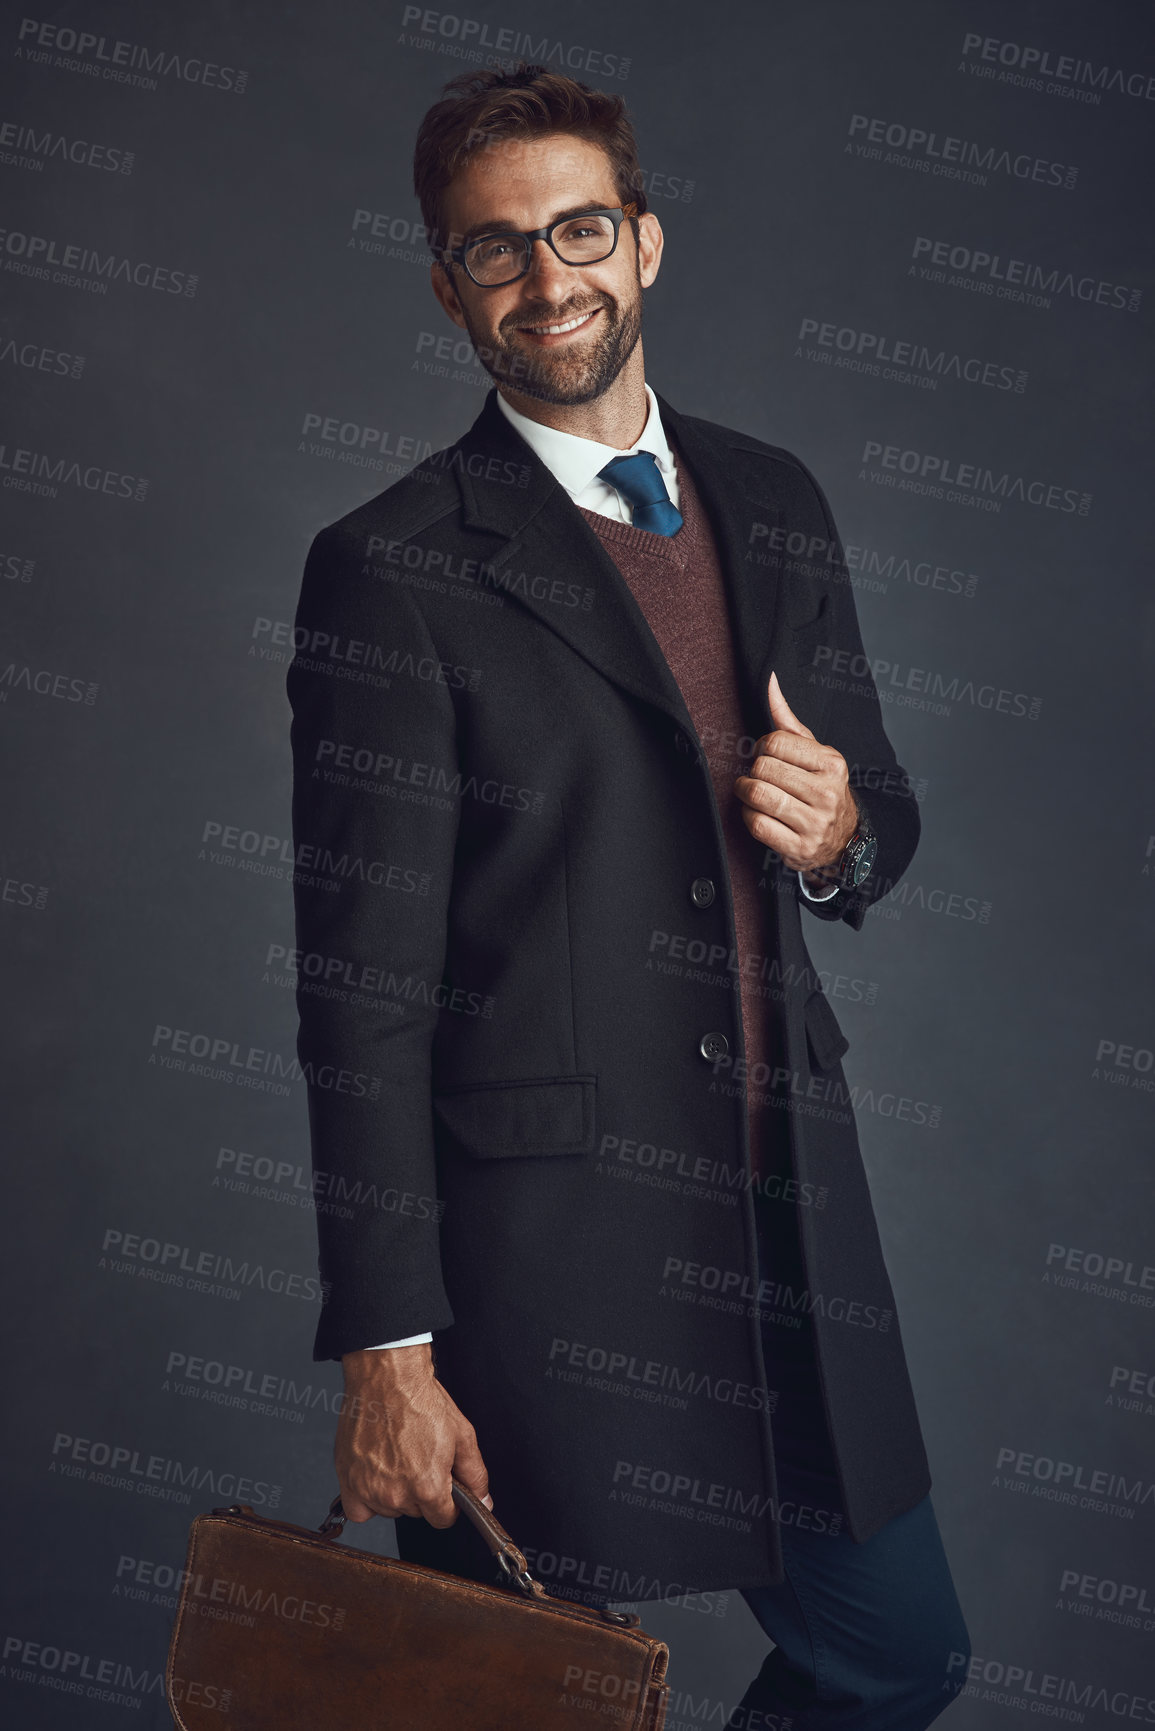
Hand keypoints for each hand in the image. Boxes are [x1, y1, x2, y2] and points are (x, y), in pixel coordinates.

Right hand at [335, 1342, 490, 1528]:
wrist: (387, 1377)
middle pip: (416, 1512)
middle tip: (418, 1458)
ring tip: (397, 1457)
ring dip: (395, 1492)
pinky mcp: (348, 1479)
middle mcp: (396, 1494)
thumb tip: (483, 1500)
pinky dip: (366, 1499)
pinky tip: (376, 1476)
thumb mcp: (462, 1435)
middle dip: (421, 1492)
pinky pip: (359, 1510)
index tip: (442, 1484)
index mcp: (427, 1487)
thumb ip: (475, 1475)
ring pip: (389, 1509)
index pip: (442, 1519)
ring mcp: (368, 1488)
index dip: (447, 1502)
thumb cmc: (420, 1400)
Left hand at [734, 672, 858, 878]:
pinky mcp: (799, 848)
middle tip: (759, 776)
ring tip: (752, 792)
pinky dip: (749, 816)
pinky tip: (759, 813)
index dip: (761, 747)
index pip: (775, 742)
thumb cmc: (821, 788)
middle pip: (763, 769)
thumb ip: (788, 720)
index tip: (766, 755)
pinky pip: (757, 825)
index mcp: (832, 763)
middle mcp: (827, 793)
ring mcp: (814, 823)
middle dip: (753, 771)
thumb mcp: (813, 752)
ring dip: (746, 793)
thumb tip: (771, 682)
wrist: (843, 839)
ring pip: (758, 796)